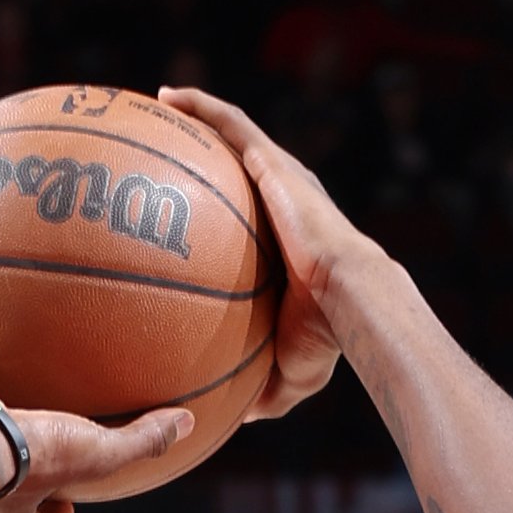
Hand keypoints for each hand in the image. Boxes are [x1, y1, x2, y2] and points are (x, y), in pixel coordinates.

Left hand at [156, 89, 363, 421]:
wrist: (350, 299)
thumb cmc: (324, 337)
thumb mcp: (288, 370)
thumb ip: (262, 386)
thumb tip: (236, 415)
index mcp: (287, 241)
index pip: (250, 218)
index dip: (224, 211)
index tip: (193, 212)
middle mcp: (283, 200)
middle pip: (239, 166)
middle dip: (208, 153)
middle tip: (170, 150)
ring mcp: (279, 176)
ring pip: (232, 133)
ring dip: (200, 117)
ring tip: (163, 103)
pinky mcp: (273, 162)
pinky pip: (230, 125)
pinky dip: (202, 108)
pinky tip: (169, 97)